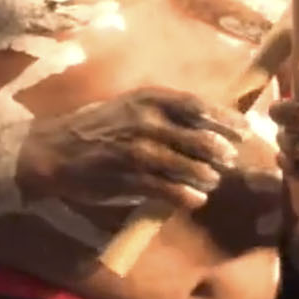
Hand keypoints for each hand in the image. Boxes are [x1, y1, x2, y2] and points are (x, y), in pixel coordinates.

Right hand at [17, 88, 248, 210]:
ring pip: (186, 165)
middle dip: (220, 151)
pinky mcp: (129, 178)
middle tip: (231, 160)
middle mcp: (146, 121)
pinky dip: (185, 196)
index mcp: (148, 99)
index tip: (244, 130)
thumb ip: (164, 112)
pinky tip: (195, 200)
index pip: (197, 106)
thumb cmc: (97, 126)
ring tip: (212, 181)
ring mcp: (138, 151)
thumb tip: (205, 122)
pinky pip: (167, 189)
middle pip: (198, 137)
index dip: (224, 119)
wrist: (55, 149)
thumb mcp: (130, 106)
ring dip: (206, 176)